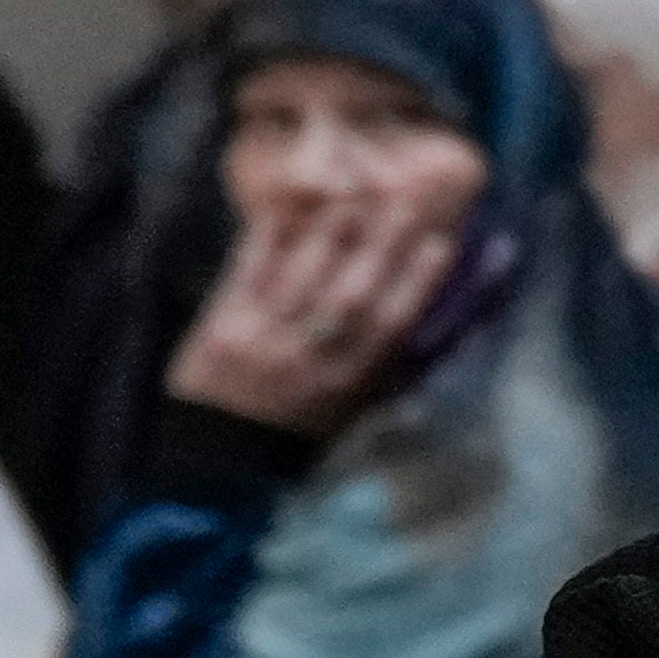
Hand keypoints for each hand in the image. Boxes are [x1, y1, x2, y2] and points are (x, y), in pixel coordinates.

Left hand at [163, 175, 468, 433]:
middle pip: (353, 293)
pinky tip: (281, 211)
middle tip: (405, 200)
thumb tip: (430, 326)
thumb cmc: (295, 433)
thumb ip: (384, 367)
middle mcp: (310, 359)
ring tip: (353, 195)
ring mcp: (262, 341)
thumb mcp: (349, 411)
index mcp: (347, 382)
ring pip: (303, 279)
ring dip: (329, 233)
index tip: (440, 243)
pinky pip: (246, 277)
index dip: (418, 282)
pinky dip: (263, 243)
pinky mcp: (221, 328)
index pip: (390, 324)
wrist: (218, 462)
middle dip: (381, 245)